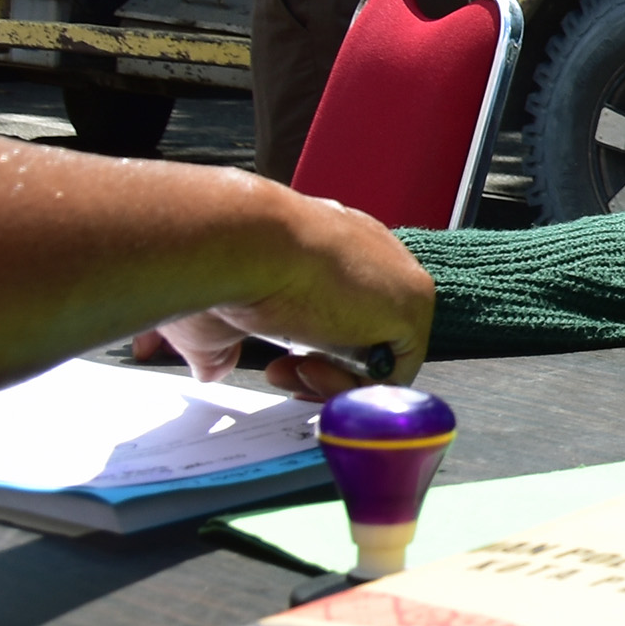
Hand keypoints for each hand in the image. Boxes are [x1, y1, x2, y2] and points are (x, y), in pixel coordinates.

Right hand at [152, 193, 432, 397]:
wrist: (244, 238)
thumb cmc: (224, 262)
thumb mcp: (220, 314)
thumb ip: (222, 344)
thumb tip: (211, 368)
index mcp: (336, 247)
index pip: (346, 309)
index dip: (314, 347)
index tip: (279, 361)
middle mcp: (372, 258)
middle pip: (367, 335)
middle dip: (322, 366)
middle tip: (282, 370)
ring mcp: (397, 280)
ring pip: (381, 356)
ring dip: (332, 379)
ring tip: (292, 369)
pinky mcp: (413, 306)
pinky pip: (395, 371)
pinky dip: (353, 387)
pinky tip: (312, 368)